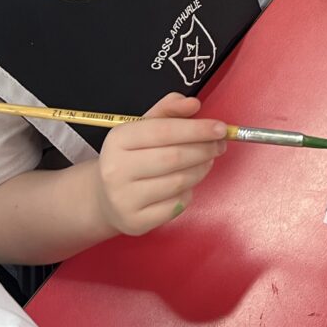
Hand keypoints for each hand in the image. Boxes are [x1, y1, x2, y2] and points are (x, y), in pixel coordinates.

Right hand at [93, 93, 225, 236]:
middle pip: (174, 157)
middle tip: (220, 145)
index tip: (221, 128)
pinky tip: (187, 184)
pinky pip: (176, 205)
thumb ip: (168, 110)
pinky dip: (188, 192)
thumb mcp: (143, 128)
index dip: (196, 129)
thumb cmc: (131, 157)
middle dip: (204, 150)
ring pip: (178, 182)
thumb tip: (193, 104)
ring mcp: (124, 198)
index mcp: (118, 139)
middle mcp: (116, 169)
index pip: (164, 131)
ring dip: (201, 170)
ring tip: (207, 161)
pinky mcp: (136, 222)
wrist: (105, 197)